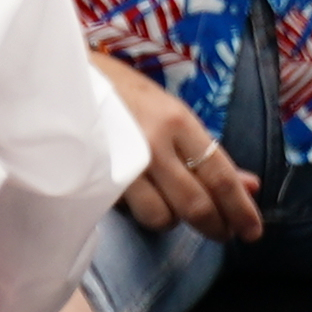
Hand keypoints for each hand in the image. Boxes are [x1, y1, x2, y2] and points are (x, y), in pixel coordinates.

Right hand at [96, 52, 263, 242]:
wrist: (58, 77)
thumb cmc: (122, 93)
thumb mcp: (169, 113)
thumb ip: (206, 151)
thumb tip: (250, 186)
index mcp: (176, 120)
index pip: (220, 175)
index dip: (241, 209)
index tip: (252, 231)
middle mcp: (151, 142)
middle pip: (195, 204)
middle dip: (215, 226)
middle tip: (222, 233)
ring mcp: (120, 161)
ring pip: (160, 215)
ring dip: (172, 222)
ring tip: (174, 213)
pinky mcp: (95, 176)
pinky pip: (127, 210)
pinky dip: (140, 212)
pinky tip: (142, 201)